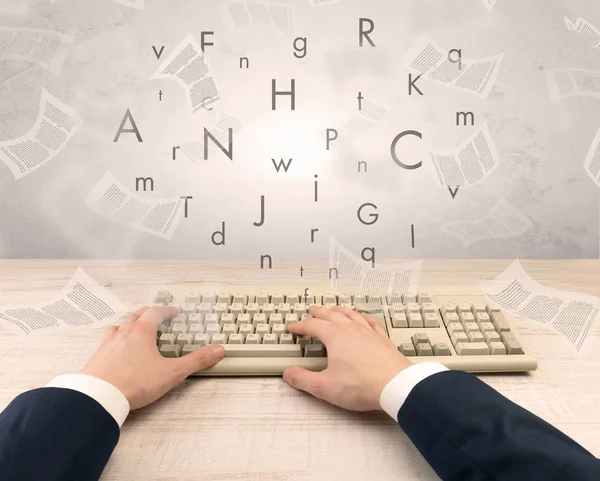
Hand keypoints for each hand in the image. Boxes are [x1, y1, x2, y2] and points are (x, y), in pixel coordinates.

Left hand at [81, 306, 224, 409]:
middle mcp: (123, 333)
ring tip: (133, 328)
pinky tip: (115, 349)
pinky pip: (106, 342)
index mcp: (142, 331)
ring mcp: (107, 344)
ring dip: (128, 324)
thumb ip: (196, 361)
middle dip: (147, 313)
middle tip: (155, 314)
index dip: (166, 310)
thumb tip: (217, 351)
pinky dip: (114, 340)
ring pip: (119, 326)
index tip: (172, 311)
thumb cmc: (133, 383)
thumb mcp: (171, 373)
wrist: (98, 398)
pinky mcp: (96, 357)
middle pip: (136, 315)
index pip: (156, 312)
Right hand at [283, 305, 411, 410]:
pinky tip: (363, 318)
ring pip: (351, 314)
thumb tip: (289, 373)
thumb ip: (303, 379)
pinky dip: (363, 317)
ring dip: (339, 310)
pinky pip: (370, 321)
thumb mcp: (324, 387)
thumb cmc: (362, 385)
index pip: (312, 325)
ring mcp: (369, 332)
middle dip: (318, 312)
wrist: (396, 386)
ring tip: (334, 310)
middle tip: (312, 310)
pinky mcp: (382, 339)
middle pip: (331, 315)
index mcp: (335, 336)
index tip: (293, 327)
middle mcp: (351, 329)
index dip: (300, 326)